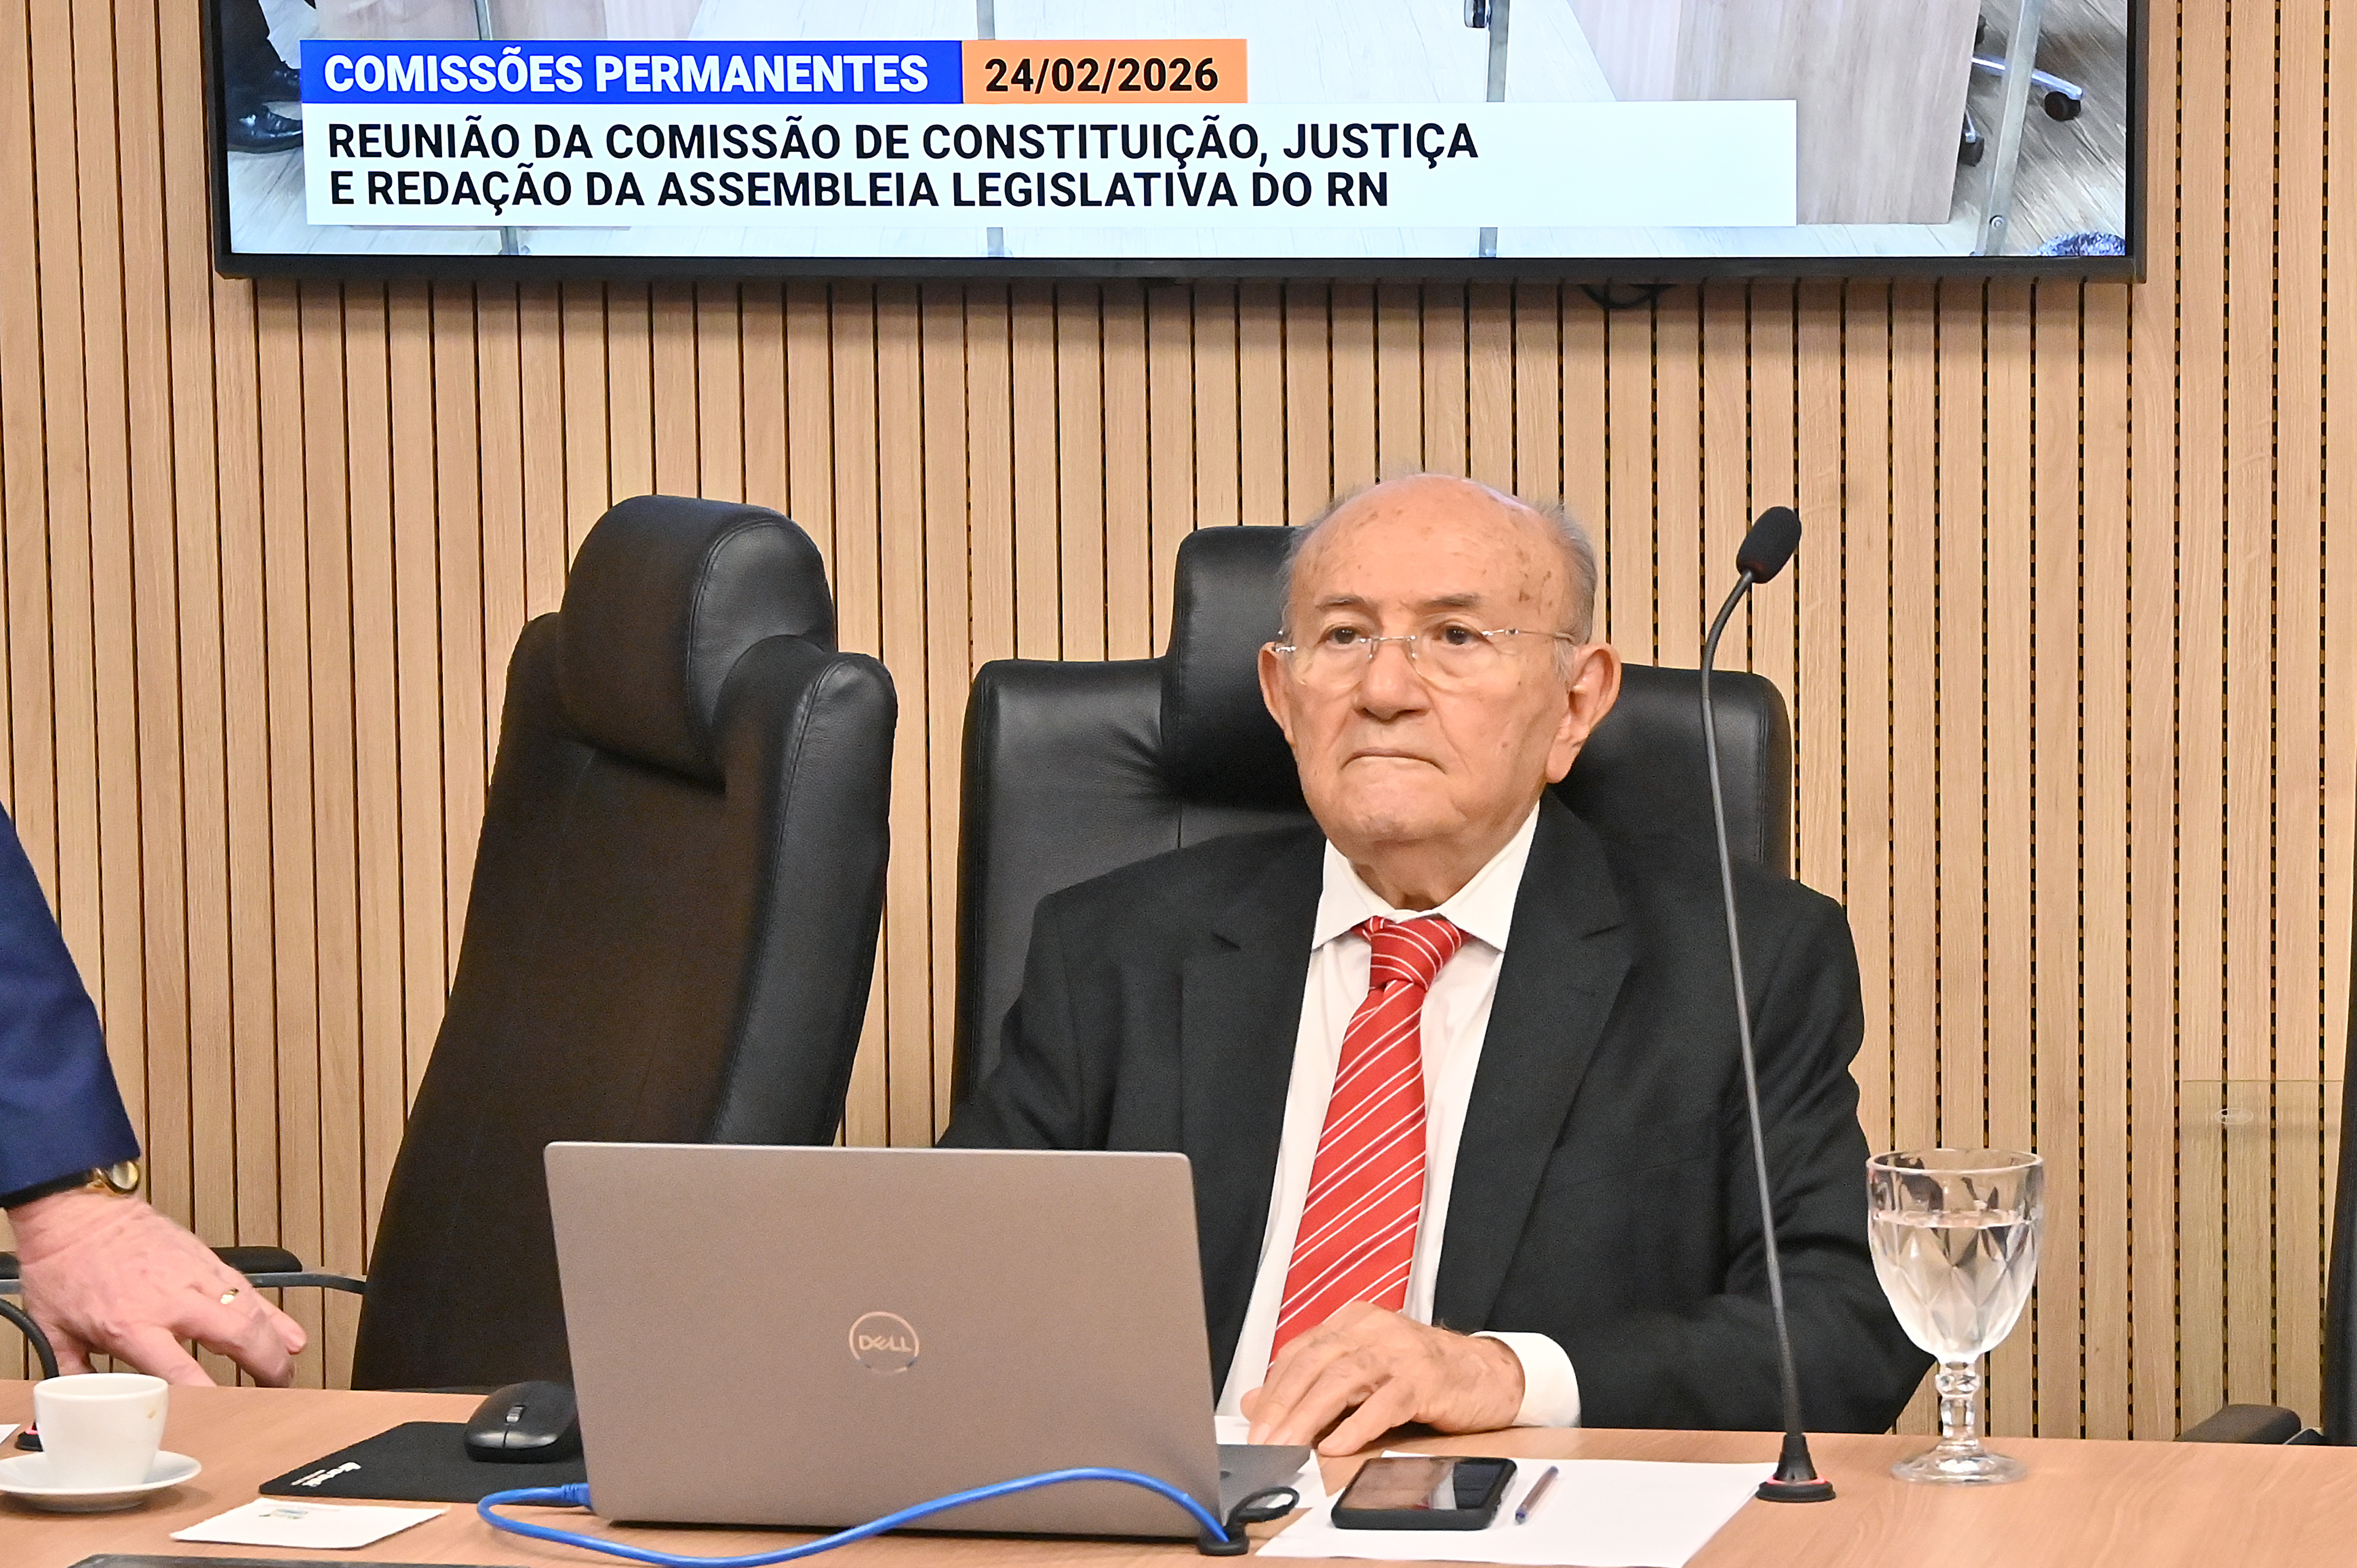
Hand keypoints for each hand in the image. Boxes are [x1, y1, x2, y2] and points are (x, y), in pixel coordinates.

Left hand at [9, 1190, 306, 1385]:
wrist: (78, 1212)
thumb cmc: (66, 1264)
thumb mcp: (53, 1329)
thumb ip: (72, 1371)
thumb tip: (80, 1403)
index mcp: (131, 1323)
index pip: (179, 1367)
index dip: (206, 1394)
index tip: (224, 1414)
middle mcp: (171, 1300)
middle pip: (237, 1335)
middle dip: (264, 1367)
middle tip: (275, 1390)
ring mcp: (195, 1277)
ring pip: (252, 1311)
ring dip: (275, 1343)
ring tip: (286, 1369)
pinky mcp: (207, 1260)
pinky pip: (249, 1288)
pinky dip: (273, 1313)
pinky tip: (289, 1333)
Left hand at [1239, 1302, 1523, 1454]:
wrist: (1484, 1374)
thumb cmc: (1418, 1373)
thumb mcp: (1360, 1373)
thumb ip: (1311, 1383)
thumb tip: (1253, 1400)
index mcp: (1352, 1321)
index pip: (1299, 1352)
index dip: (1272, 1390)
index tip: (1253, 1425)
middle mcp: (1373, 1329)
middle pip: (1314, 1363)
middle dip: (1283, 1406)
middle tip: (1262, 1442)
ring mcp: (1400, 1351)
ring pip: (1343, 1380)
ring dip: (1310, 1417)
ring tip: (1288, 1446)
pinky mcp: (1425, 1379)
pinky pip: (1384, 1403)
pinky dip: (1356, 1426)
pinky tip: (1335, 1446)